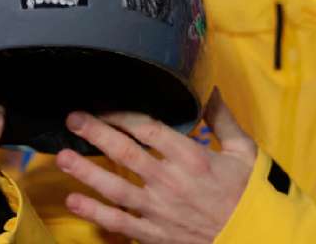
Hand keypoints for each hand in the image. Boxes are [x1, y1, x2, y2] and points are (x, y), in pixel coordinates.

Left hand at [55, 88, 255, 243]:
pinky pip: (119, 223)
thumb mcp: (245, 152)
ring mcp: (160, 211)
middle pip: (125, 153)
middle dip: (95, 133)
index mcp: (192, 159)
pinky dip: (94, 212)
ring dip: (85, 171)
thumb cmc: (249, 195)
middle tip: (73, 119)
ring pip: (115, 189)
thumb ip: (223, 119)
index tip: (105, 105)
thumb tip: (210, 87)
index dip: (123, 115)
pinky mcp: (155, 234)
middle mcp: (171, 183)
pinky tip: (73, 200)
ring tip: (61, 157)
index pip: (148, 129)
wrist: (254, 240)